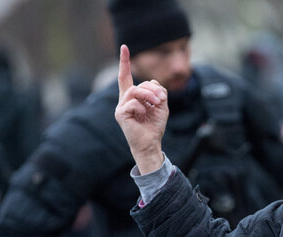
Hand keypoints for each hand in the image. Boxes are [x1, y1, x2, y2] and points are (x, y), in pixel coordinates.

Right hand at [114, 45, 168, 173]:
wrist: (151, 143)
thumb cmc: (154, 125)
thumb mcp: (161, 105)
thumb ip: (158, 91)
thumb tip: (153, 84)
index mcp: (132, 96)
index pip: (126, 76)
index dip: (124, 62)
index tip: (124, 47)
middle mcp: (124, 99)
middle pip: (139, 84)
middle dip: (153, 90)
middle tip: (161, 100)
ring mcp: (121, 106)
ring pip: (136, 90)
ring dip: (150, 96)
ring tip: (156, 105)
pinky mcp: (120, 114)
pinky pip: (133, 103)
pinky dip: (142, 108)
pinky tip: (142, 116)